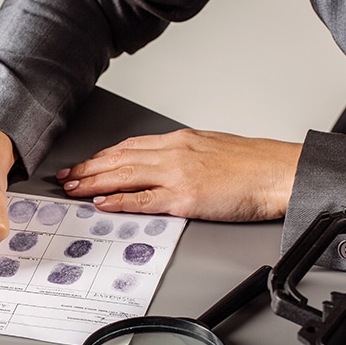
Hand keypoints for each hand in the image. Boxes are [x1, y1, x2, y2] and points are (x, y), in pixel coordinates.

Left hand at [55, 128, 301, 221]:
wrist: (279, 172)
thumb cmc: (253, 163)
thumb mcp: (212, 148)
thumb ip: (184, 154)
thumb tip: (163, 164)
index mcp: (179, 141)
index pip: (129, 147)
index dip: (101, 156)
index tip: (85, 163)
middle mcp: (173, 153)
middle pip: (119, 159)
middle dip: (88, 168)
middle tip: (66, 177)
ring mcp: (177, 174)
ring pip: (124, 176)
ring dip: (93, 183)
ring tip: (73, 189)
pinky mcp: (185, 197)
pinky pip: (143, 199)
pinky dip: (119, 201)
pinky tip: (102, 203)